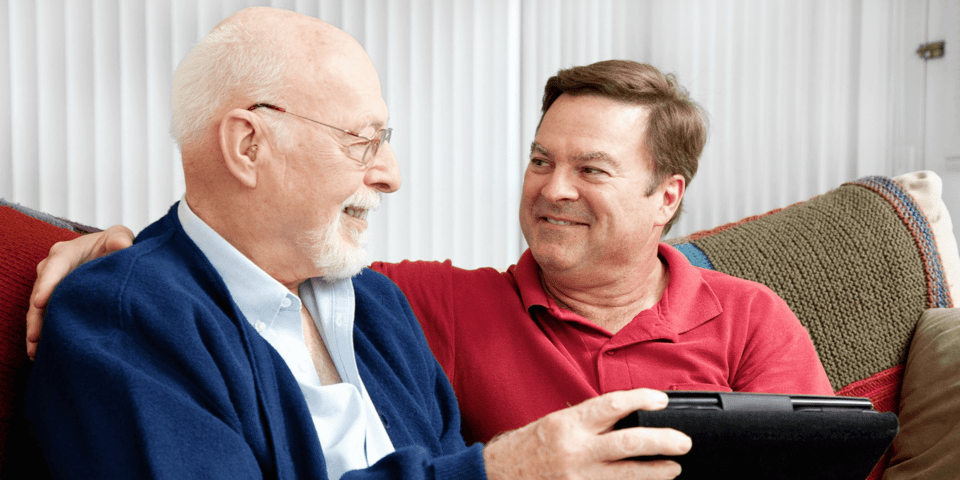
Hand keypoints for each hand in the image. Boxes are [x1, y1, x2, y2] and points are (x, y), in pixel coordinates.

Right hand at [26, 225, 134, 359]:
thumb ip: (120, 239)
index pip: (53, 268)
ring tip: (35, 351)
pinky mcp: (54, 300)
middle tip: (35, 337)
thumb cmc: (114, 243)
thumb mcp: (119, 236)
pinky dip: (43, 332)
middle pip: (39, 292)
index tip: (40, 302)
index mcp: (64, 253)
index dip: (46, 285)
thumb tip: (122, 245)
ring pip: (38, 309)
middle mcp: (52, 269)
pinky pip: (45, 316)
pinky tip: (41, 352)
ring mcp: (50, 286)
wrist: (111, 252)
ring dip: (36, 329)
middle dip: (36, 315)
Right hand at [483, 389, 690, 479]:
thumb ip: (588, 421)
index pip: (613, 405)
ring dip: (656, 471)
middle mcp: (574, 450)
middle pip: (629, 442)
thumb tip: (627, 416)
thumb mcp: (555, 424)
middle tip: (683, 442)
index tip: (662, 400)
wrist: (495, 476)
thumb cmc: (526, 447)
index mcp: (568, 424)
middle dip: (662, 440)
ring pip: (628, 474)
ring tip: (673, 467)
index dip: (642, 399)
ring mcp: (578, 478)